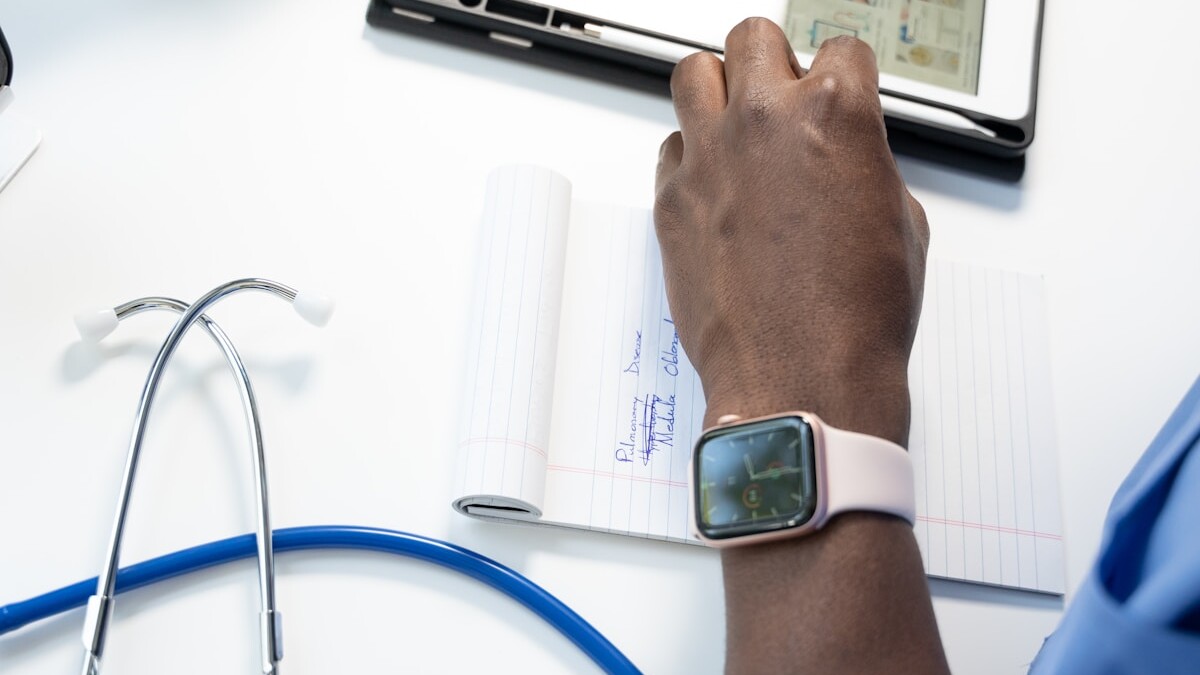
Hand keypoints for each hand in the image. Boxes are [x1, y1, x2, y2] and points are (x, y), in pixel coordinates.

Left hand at [654, 19, 928, 444]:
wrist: (801, 378)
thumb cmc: (856, 317)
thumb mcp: (901, 223)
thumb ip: (867, 165)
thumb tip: (850, 158)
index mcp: (836, 114)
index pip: (841, 47)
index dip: (844, 73)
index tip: (837, 90)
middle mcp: (765, 121)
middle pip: (753, 37)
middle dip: (772, 62)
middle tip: (780, 97)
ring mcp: (710, 158)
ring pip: (693, 73)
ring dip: (719, 91)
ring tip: (734, 125)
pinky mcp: (671, 201)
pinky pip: (669, 148)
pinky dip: (690, 157)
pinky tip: (712, 185)